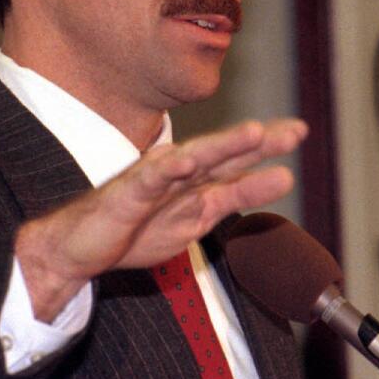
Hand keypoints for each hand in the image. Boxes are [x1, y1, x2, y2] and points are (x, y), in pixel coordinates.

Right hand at [14, 118, 306, 320]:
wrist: (79, 247)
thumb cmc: (134, 228)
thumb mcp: (195, 219)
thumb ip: (231, 197)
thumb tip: (274, 179)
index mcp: (195, 180)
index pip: (236, 159)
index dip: (266, 146)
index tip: (299, 132)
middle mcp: (178, 173)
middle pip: (223, 153)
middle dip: (258, 141)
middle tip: (295, 130)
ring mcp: (153, 179)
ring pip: (194, 158)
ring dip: (223, 145)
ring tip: (254, 133)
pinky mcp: (128, 193)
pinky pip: (150, 178)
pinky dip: (169, 167)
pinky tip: (187, 159)